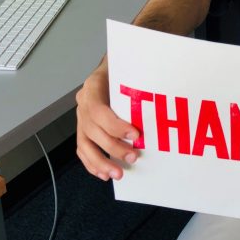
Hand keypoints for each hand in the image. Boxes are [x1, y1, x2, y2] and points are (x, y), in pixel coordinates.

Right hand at [75, 57, 139, 180]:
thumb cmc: (121, 67)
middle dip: (113, 147)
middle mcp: (83, 103)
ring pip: (85, 144)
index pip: (99, 111)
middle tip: (134, 156)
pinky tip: (104, 174)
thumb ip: (136, 78)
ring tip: (118, 173)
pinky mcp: (82, 129)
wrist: (110, 66)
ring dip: (101, 162)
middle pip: (93, 130)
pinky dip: (93, 164)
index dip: (116, 126)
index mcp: (93, 86)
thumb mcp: (126, 66)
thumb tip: (159, 92)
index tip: (135, 135)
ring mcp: (81, 117)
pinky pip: (83, 150)